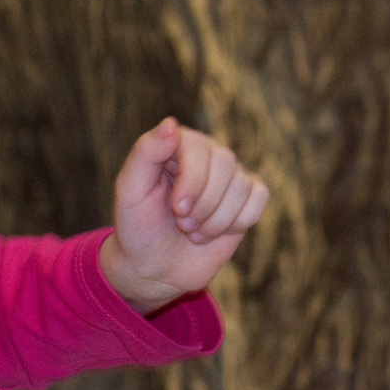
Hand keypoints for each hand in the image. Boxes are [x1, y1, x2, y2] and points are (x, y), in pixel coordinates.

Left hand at [99, 119, 269, 313]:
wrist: (157, 265)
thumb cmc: (139, 227)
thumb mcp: (130, 190)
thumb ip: (146, 153)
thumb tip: (171, 123)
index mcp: (176, 145)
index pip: (199, 146)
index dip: (193, 180)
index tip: (178, 209)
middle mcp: (207, 155)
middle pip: (225, 163)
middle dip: (205, 203)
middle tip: (183, 224)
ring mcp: (230, 177)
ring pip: (243, 186)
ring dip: (217, 219)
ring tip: (194, 231)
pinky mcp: (248, 199)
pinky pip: (259, 199)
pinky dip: (239, 221)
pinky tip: (216, 232)